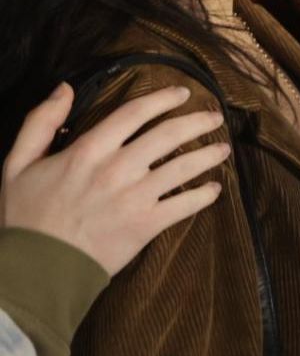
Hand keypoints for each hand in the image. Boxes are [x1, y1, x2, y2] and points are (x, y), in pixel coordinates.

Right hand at [1, 83, 229, 275]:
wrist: (38, 266)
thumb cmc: (27, 215)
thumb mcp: (19, 162)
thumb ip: (41, 122)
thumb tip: (64, 88)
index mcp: (89, 150)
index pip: (135, 113)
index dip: (162, 99)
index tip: (182, 93)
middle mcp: (117, 169)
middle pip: (168, 135)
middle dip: (197, 122)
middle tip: (215, 116)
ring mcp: (135, 197)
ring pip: (183, 167)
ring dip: (208, 155)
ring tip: (224, 148)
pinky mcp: (147, 224)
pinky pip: (185, 205)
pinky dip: (205, 195)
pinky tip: (215, 188)